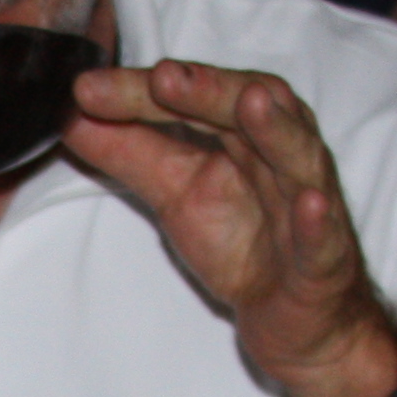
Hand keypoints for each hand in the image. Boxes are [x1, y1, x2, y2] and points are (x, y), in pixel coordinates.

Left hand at [62, 59, 396, 396]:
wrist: (290, 318)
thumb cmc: (245, 243)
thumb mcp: (174, 193)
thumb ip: (129, 153)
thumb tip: (73, 114)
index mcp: (244, 132)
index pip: (193, 98)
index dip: (143, 92)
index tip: (89, 90)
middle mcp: (280, 154)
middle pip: (248, 112)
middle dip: (208, 91)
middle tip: (165, 77)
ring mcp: (307, 205)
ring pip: (299, 157)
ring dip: (276, 130)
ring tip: (252, 104)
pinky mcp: (324, 259)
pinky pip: (323, 237)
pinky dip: (317, 219)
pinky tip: (308, 202)